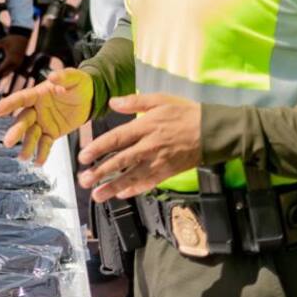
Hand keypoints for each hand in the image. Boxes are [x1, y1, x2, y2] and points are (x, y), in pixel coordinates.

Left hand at [0, 33, 27, 78]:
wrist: (24, 37)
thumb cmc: (14, 39)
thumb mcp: (3, 41)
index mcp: (11, 59)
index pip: (1, 68)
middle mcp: (15, 63)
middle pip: (6, 72)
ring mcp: (18, 63)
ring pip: (10, 71)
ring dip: (3, 74)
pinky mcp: (20, 62)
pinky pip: (13, 69)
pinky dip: (7, 71)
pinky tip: (3, 70)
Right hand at [0, 68, 93, 164]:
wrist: (89, 98)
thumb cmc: (78, 84)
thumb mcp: (74, 78)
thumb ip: (64, 77)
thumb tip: (53, 76)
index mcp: (38, 94)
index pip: (21, 99)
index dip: (8, 104)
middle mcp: (36, 109)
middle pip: (23, 121)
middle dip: (16, 131)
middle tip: (8, 142)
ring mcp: (43, 122)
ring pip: (31, 135)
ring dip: (27, 146)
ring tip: (23, 158)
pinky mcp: (52, 133)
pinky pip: (45, 144)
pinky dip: (42, 153)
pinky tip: (38, 162)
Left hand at [77, 94, 201, 201]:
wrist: (213, 132)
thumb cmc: (186, 114)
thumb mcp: (160, 100)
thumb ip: (135, 102)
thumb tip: (112, 102)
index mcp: (145, 127)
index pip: (116, 139)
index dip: (98, 148)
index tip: (83, 157)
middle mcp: (149, 147)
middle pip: (120, 161)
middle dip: (100, 172)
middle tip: (83, 181)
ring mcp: (158, 162)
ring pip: (132, 177)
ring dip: (113, 187)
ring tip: (97, 195)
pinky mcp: (168, 172)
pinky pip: (148, 183)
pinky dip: (135, 190)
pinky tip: (121, 195)